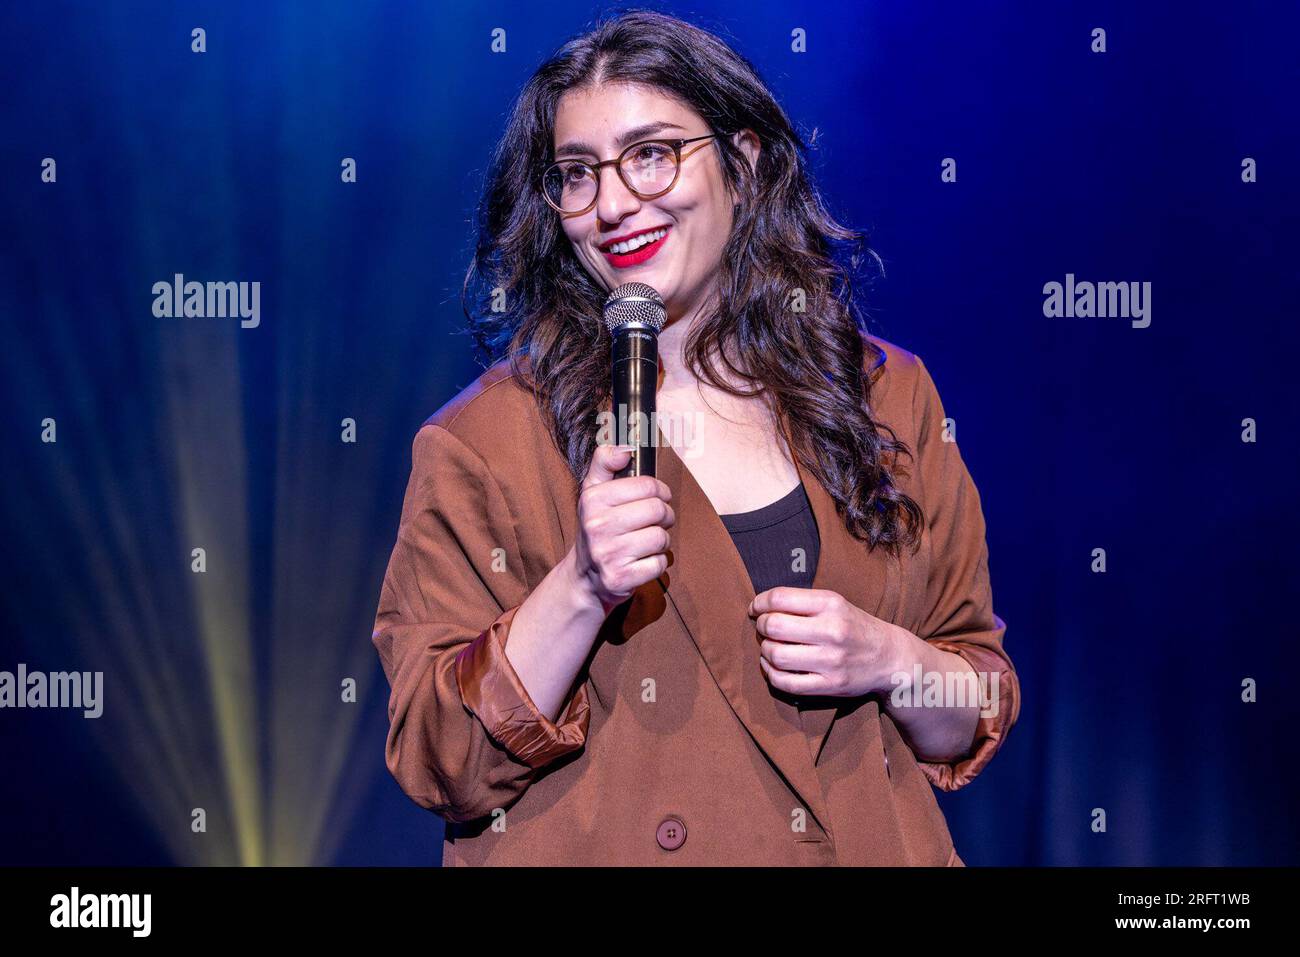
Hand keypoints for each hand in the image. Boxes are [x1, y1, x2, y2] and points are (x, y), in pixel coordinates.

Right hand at [573, 443, 674, 614]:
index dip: (660, 490)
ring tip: (648, 541)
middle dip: (664, 515)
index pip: (647, 486)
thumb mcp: (593, 491)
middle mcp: (598, 526)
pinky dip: (657, 562)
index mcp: (593, 500)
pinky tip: (643, 560)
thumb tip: (626, 448)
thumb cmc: (597, 528)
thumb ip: (604, 462)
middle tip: (657, 520)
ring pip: (661, 537)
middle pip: (658, 510)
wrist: (585, 577)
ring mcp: (608, 554)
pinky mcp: (620, 577)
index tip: (658, 496)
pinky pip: (659, 563)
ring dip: (661, 540)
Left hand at [747, 587, 901, 697]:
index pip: (779, 598)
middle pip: (774, 626)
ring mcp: (831, 661)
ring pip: (776, 656)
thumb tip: (759, 607)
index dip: (759, 603)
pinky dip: (771, 674)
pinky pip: (786, 683)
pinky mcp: (830, 685)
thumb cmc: (854, 627)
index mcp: (831, 604)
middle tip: (763, 628)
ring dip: (764, 650)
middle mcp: (832, 631)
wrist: (890, 658)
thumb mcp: (835, 603)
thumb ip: (802, 602)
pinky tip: (773, 666)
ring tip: (769, 647)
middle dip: (761, 626)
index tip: (755, 609)